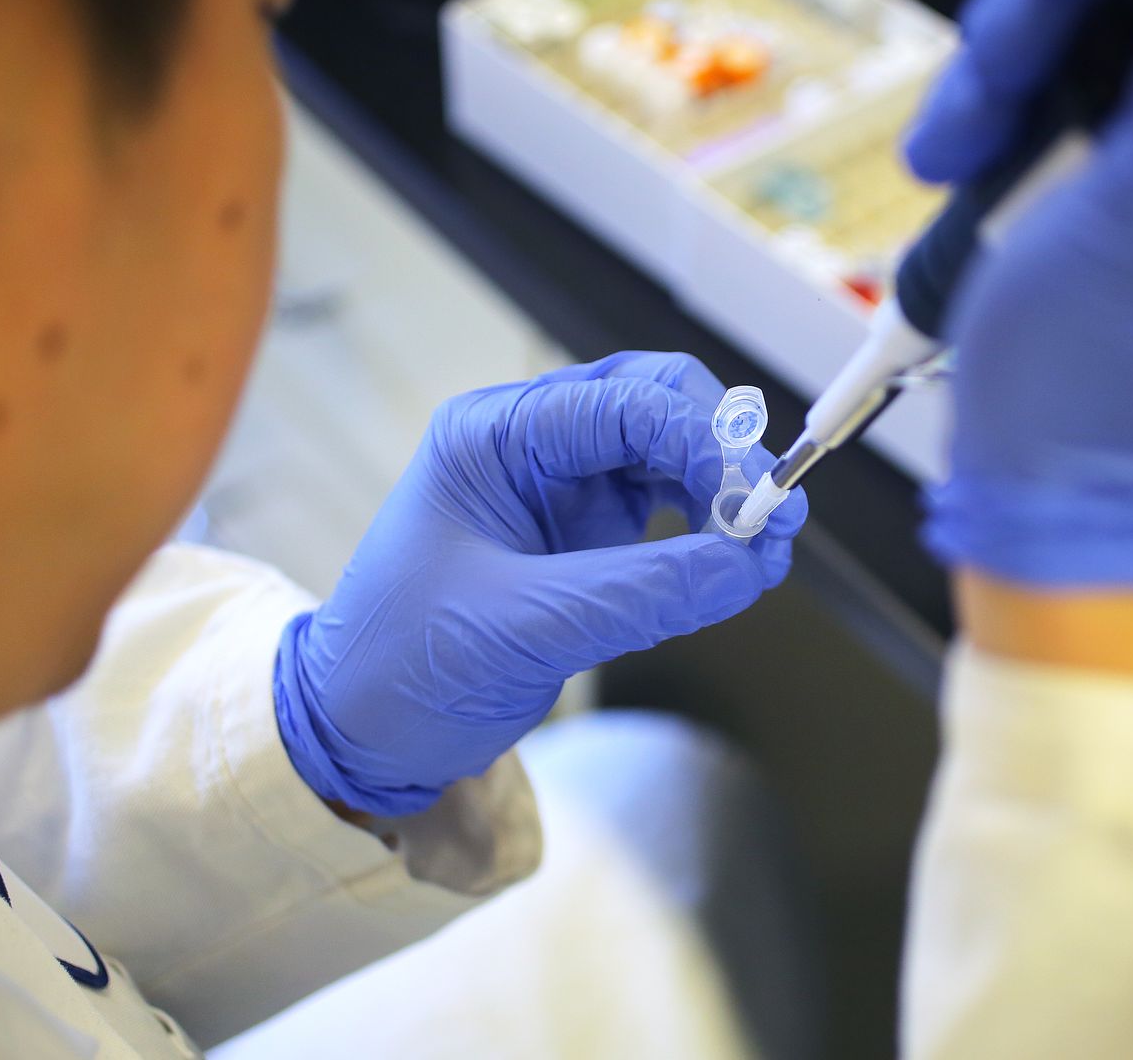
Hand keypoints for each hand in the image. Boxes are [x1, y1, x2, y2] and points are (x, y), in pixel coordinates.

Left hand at [273, 353, 807, 815]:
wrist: (358, 730)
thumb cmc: (403, 664)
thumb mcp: (524, 626)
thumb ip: (642, 593)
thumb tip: (748, 565)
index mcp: (493, 435)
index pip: (622, 403)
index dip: (700, 440)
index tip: (753, 497)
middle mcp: (529, 444)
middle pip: (655, 405)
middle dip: (722, 450)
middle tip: (773, 512)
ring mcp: (559, 487)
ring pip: (669, 454)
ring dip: (724, 487)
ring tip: (767, 542)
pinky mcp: (583, 536)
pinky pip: (665, 509)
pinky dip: (707, 529)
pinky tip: (734, 561)